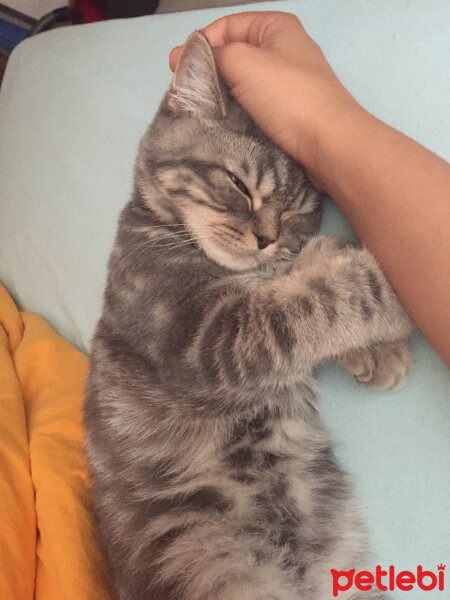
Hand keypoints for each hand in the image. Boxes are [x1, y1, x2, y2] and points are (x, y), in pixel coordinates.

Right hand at [169, 11, 360, 189]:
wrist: (328, 144)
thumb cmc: (289, 97)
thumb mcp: (244, 62)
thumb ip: (213, 55)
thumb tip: (188, 58)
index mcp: (275, 27)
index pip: (227, 26)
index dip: (200, 44)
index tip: (177, 68)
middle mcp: (282, 51)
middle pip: (234, 56)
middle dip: (209, 72)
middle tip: (186, 92)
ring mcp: (287, 84)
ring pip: (242, 85)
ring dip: (221, 96)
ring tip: (201, 111)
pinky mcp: (287, 113)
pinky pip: (253, 108)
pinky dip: (236, 114)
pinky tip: (223, 125)